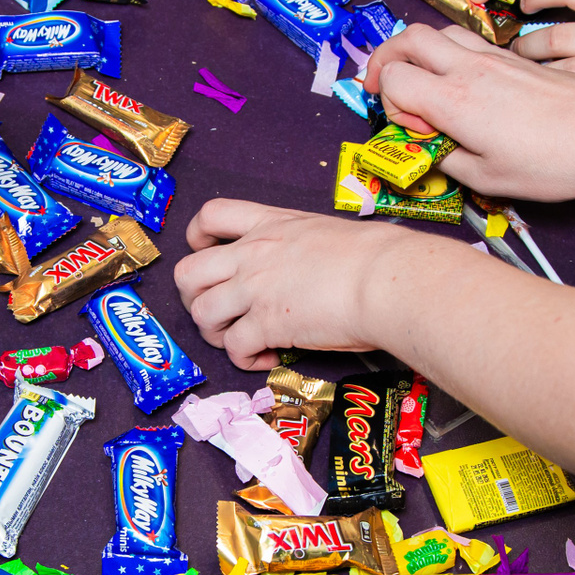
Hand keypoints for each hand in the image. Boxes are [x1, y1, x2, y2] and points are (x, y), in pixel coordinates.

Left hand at [176, 199, 412, 369]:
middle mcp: (253, 254)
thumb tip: (304, 270)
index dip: (196, 236)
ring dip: (215, 333)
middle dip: (193, 297)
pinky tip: (267, 357)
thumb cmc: (374, 256)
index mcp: (269, 225)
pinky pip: (234, 347)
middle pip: (188, 272)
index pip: (210, 216)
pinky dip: (244, 358)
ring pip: (201, 313)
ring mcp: (255, 289)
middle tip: (217, 310)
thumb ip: (299, 246)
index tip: (205, 251)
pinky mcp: (267, 324)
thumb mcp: (325, 232)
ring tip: (241, 339)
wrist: (387, 279)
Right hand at [364, 24, 574, 200]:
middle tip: (387, 85)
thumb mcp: (489, 178)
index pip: (394, 77)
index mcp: (454, 100)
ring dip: (419, 51)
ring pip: (438, 31)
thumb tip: (430, 149)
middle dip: (387, 57)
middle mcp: (469, 68)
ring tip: (424, 82)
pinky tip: (462, 83)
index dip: (390, 102)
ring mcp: (494, 57)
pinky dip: (449, 53)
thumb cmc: (552, 162)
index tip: (412, 128)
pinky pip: (468, 39)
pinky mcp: (516, 57)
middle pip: (408, 36)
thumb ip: (447, 160)